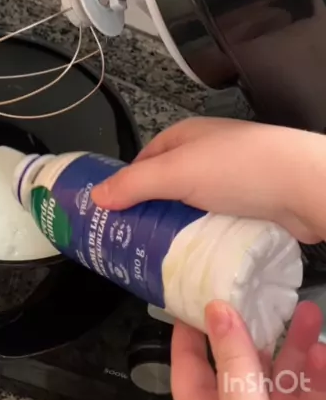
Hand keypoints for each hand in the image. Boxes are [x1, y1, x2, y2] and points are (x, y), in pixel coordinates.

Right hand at [92, 117, 325, 242]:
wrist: (303, 186)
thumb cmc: (242, 167)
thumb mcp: (177, 172)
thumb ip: (134, 183)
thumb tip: (97, 196)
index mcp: (184, 138)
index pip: (143, 163)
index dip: (125, 188)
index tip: (109, 218)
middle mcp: (204, 158)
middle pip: (165, 191)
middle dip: (150, 218)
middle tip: (130, 248)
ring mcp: (228, 184)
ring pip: (190, 213)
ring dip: (177, 234)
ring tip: (158, 261)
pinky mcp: (246, 209)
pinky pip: (214, 228)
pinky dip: (203, 243)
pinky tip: (193, 261)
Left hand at [172, 300, 325, 399]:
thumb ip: (233, 364)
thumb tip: (216, 310)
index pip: (189, 367)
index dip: (191, 330)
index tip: (200, 295)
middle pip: (244, 365)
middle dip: (258, 329)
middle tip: (264, 295)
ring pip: (283, 379)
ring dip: (297, 346)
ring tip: (308, 313)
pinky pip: (310, 397)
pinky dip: (318, 376)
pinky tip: (322, 354)